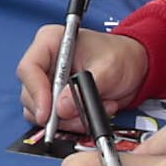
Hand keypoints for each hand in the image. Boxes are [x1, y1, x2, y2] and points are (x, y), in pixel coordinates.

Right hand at [14, 24, 149, 137]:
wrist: (136, 66)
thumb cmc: (122, 56)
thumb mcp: (108, 69)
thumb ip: (85, 88)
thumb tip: (61, 108)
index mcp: (51, 42)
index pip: (29, 69)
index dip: (36, 92)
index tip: (47, 114)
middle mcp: (45, 63)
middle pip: (30, 95)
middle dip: (55, 113)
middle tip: (80, 116)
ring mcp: (49, 83)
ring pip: (41, 112)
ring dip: (68, 120)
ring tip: (97, 108)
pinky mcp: (56, 100)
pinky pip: (54, 120)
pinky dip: (74, 123)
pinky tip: (94, 111)